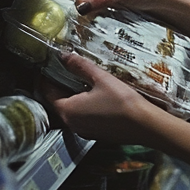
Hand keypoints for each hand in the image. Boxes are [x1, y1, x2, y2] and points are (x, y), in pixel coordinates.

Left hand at [40, 53, 161, 143]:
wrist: (143, 125)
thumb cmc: (121, 101)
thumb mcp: (100, 78)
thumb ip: (80, 66)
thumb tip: (63, 55)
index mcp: (67, 110)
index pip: (47, 93)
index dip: (45, 79)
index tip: (47, 67)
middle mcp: (71, 123)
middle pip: (57, 102)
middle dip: (58, 86)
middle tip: (64, 70)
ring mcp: (82, 131)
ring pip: (70, 111)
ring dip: (71, 97)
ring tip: (79, 81)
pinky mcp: (94, 134)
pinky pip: (81, 118)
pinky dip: (81, 106)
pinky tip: (93, 96)